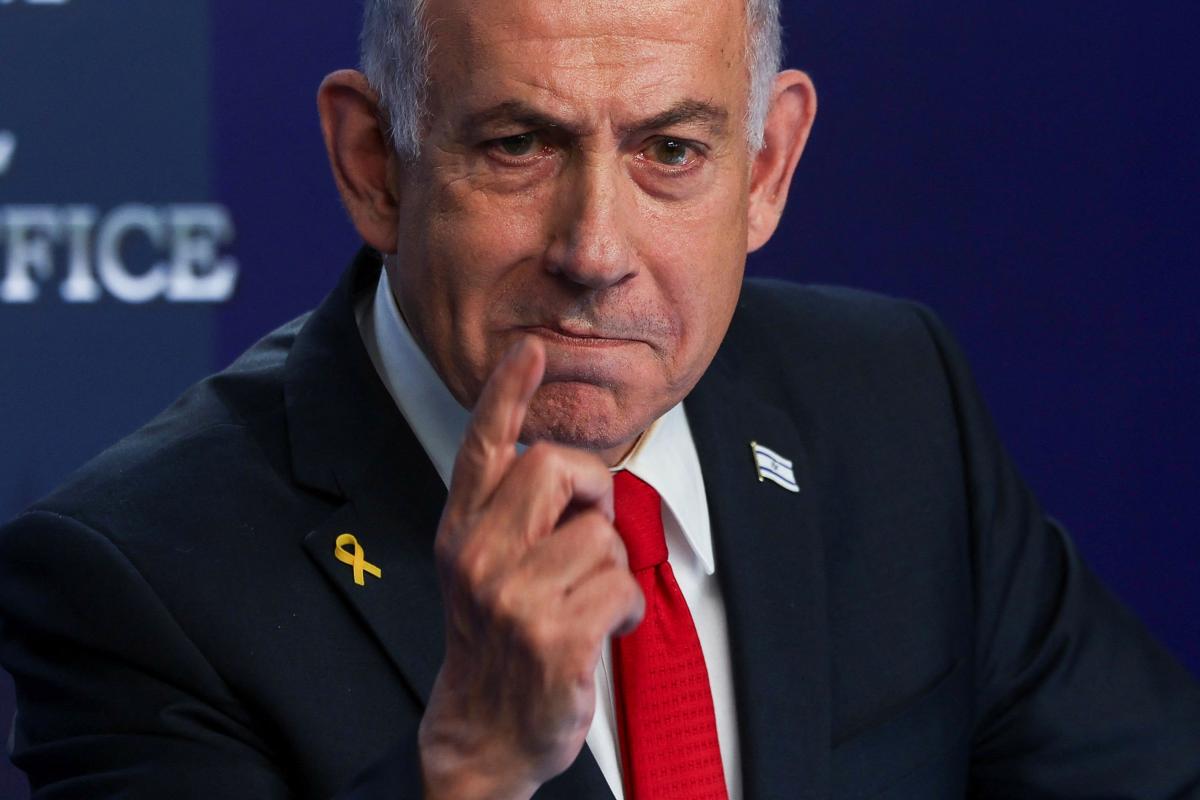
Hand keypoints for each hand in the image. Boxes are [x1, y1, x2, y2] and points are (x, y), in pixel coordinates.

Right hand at [418, 337, 644, 799]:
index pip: (483, 447)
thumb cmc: (493, 642)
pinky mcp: (553, 636)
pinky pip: (621, 586)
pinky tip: (598, 632)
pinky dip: (624, 610)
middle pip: (559, 468)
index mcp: (461, 532)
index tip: (531, 351)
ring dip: (609, 570)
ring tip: (582, 604)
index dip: (507, 393)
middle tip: (589, 529)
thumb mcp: (479, 570)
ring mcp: (513, 597)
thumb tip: (570, 472)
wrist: (480, 734)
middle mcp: (479, 556)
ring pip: (601, 536)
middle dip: (595, 492)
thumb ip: (509, 516)